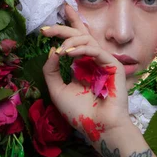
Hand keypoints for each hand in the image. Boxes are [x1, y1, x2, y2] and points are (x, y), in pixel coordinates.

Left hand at [41, 4, 131, 144]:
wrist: (97, 127)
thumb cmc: (79, 112)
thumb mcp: (57, 89)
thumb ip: (52, 70)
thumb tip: (53, 50)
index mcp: (80, 65)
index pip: (74, 42)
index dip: (64, 30)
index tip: (45, 29)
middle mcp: (91, 60)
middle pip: (80, 35)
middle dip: (63, 28)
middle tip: (47, 30)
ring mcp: (102, 61)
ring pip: (87, 39)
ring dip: (71, 41)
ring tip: (61, 51)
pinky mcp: (112, 64)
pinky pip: (96, 50)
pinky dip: (82, 49)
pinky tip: (69, 53)